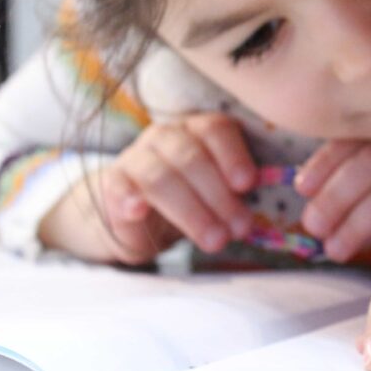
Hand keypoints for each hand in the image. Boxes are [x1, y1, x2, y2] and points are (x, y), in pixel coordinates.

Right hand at [40, 112, 255, 263]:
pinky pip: (120, 186)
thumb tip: (257, 213)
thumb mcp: (219, 193)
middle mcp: (167, 135)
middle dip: (219, 196)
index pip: (216, 129)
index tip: (248, 185)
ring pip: (161, 176)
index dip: (233, 156)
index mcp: (199, 129)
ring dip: (191, 210)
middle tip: (239, 228)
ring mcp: (137, 156)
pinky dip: (130, 197)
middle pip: (192, 157)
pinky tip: (139, 211)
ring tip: (214, 240)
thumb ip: (238, 193)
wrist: (141, 215)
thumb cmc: (193, 198)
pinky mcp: (113, 182)